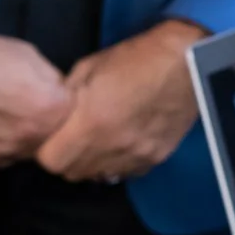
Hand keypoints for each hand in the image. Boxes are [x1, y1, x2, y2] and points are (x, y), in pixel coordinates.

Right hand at [0, 14, 74, 165]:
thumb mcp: (35, 59)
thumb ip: (54, 84)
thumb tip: (61, 96)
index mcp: (54, 108)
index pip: (75, 115)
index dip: (63, 105)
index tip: (53, 97)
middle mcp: (34, 134)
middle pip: (53, 137)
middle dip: (47, 124)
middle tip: (31, 108)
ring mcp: (7, 150)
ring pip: (28, 150)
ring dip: (26, 137)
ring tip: (9, 115)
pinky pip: (4, 156)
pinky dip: (3, 145)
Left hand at [33, 19, 203, 181]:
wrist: (188, 63)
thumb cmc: (136, 58)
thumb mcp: (90, 67)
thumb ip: (67, 95)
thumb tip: (54, 113)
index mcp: (90, 122)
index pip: (51, 160)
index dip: (47, 149)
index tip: (53, 136)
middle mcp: (111, 147)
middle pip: (72, 173)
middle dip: (67, 158)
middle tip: (73, 137)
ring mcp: (135, 156)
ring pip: (98, 176)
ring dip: (92, 163)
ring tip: (98, 139)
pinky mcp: (155, 158)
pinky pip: (125, 172)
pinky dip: (118, 162)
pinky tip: (123, 141)